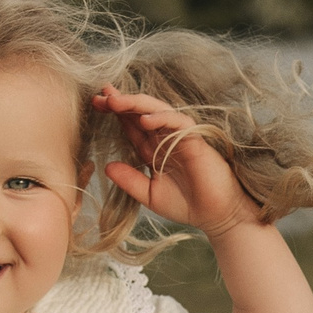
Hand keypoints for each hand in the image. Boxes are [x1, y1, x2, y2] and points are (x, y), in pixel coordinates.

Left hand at [94, 89, 261, 238]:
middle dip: (120, 102)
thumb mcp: (150, 195)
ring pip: (157, 111)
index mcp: (154, 149)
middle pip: (140, 112)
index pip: (131, 125)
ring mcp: (180, 137)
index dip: (115, 113)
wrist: (216, 216)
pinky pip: (177, 122)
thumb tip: (106, 166)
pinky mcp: (195, 141)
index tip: (95, 103)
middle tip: (100, 96)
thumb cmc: (187, 205)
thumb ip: (129, 180)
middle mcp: (165, 138)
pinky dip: (161, 118)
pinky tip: (144, 119)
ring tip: (115, 101)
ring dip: (135, 104)